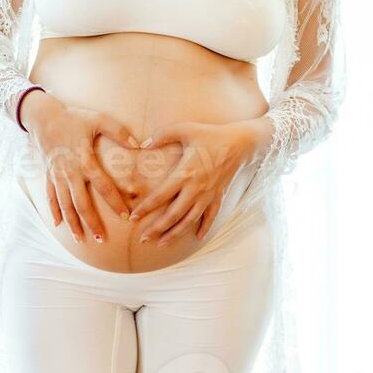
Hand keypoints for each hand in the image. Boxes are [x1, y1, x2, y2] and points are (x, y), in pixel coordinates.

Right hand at [32, 103, 140, 244]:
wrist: (44, 116)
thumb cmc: (73, 117)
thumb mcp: (98, 119)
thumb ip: (118, 131)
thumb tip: (138, 144)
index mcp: (85, 160)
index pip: (103, 186)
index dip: (115, 202)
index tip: (125, 216)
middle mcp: (70, 172)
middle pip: (82, 203)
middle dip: (91, 222)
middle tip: (101, 239)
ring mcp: (57, 175)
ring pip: (65, 204)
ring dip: (73, 223)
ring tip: (81, 239)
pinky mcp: (49, 175)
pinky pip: (51, 197)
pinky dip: (54, 211)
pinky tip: (59, 225)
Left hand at [128, 121, 256, 246]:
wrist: (239, 143)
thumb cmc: (209, 134)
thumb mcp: (184, 129)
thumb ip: (162, 135)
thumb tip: (143, 144)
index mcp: (184, 173)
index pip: (161, 196)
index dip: (146, 208)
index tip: (133, 218)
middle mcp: (195, 189)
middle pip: (173, 215)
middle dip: (157, 229)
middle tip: (143, 239)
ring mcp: (208, 195)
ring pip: (189, 221)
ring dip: (175, 234)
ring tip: (162, 243)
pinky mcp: (218, 196)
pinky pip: (210, 217)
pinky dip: (204, 228)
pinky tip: (197, 238)